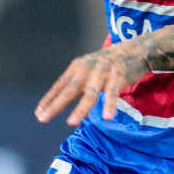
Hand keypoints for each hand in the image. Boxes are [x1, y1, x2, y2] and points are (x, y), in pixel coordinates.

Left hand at [35, 43, 149, 125]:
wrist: (134, 50)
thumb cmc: (107, 65)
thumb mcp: (89, 71)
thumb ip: (79, 88)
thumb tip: (71, 111)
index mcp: (77, 68)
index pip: (59, 86)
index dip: (49, 100)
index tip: (39, 114)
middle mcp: (87, 69)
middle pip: (70, 90)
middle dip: (56, 105)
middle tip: (44, 119)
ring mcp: (102, 72)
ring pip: (90, 94)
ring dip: (80, 109)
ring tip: (71, 123)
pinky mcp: (118, 76)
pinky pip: (113, 94)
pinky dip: (110, 105)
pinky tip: (107, 117)